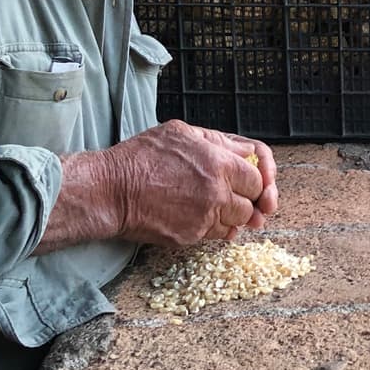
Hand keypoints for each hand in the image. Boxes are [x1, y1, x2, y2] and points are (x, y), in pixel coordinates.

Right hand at [40, 122, 277, 252]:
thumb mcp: (182, 133)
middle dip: (248, 200)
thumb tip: (246, 153)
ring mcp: (205, 218)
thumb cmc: (141, 157)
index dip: (256, 180)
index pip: (258, 179)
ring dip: (233, 215)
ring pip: (237, 223)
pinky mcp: (192, 236)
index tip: (249, 181)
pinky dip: (218, 228)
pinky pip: (218, 236)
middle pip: (252, 204)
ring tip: (219, 205)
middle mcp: (216, 193)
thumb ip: (219, 142)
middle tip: (240, 196)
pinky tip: (206, 217)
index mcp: (218, 164)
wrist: (111, 191)